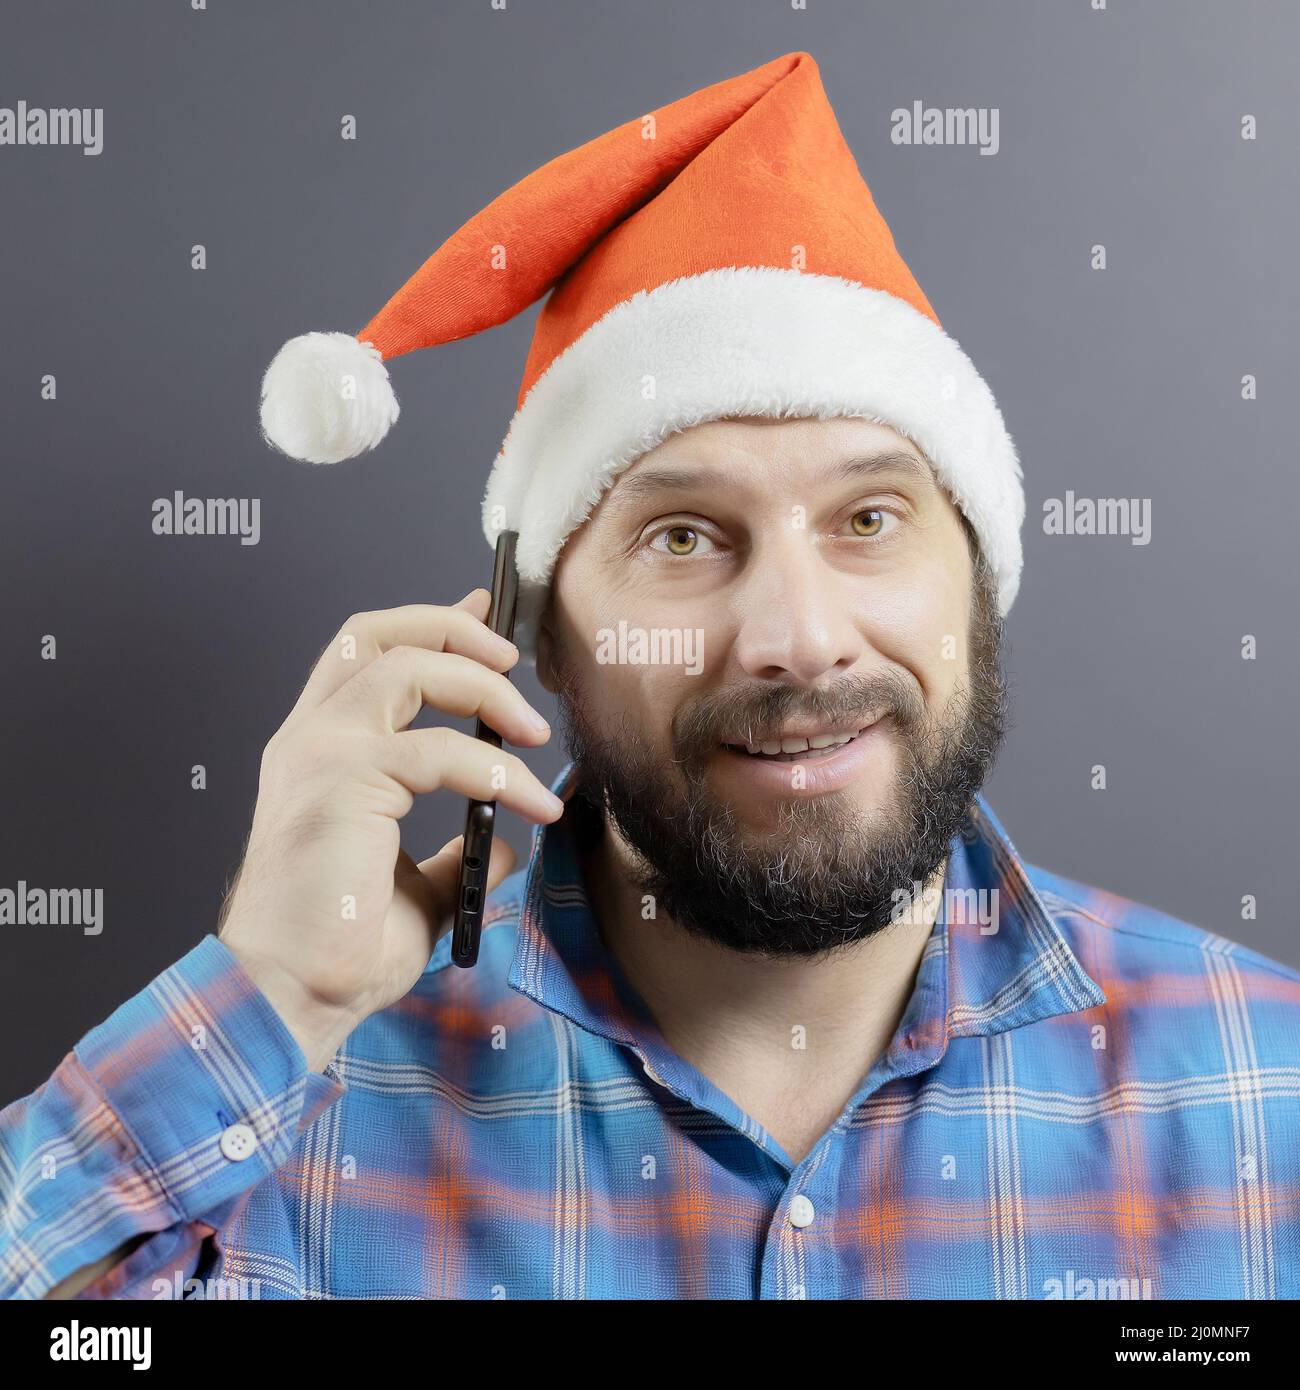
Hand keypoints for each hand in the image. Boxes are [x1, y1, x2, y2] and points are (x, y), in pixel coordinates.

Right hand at [218, 590, 560, 1069]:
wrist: (293, 996)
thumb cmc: (340, 949)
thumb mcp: (416, 886)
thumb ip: (453, 849)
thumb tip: (505, 836)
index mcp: (319, 751)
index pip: (369, 654)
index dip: (430, 624)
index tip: (487, 614)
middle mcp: (311, 738)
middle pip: (380, 635)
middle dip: (456, 631)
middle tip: (514, 662)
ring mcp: (321, 752)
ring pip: (411, 669)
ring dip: (486, 691)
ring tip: (534, 736)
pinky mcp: (342, 780)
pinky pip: (441, 749)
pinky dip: (498, 771)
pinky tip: (531, 802)